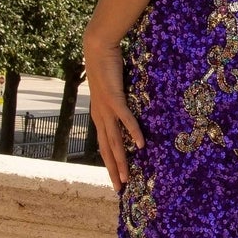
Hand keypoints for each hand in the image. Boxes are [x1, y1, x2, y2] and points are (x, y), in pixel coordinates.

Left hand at [82, 35, 144, 189]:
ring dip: (121, 159)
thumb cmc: (105, 67)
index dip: (109, 163)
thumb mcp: (110, 90)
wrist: (97, 49)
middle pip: (106, 149)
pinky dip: (132, 132)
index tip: (115, 178)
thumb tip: (124, 110)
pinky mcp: (114, 98)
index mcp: (98, 115)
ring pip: (114, 140)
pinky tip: (140, 145)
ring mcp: (106, 109)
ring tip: (127, 176)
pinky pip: (125, 119)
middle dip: (113, 169)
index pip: (103, 145)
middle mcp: (100, 116)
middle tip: (119, 188)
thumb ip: (116, 102)